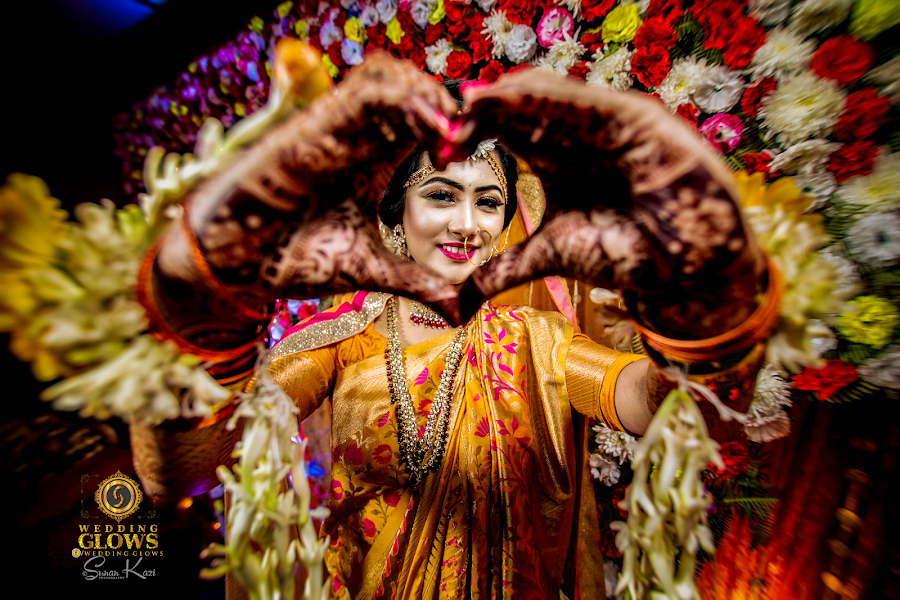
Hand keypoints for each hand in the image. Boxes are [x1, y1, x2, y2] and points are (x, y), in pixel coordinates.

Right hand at [156, 52, 464, 343]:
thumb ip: (417, 281)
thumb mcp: (370, 269)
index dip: (454, 127)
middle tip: (469, 139)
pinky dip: (403, 99)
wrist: (236, 266)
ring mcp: (337, 130)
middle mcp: (358, 138)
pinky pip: (366, 93)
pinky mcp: (316, 128)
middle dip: (448, 104)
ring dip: (428, 95)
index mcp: (373, 162)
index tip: (474, 155)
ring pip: (389, 78)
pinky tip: (428, 128)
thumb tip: (460, 311)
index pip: (421, 120)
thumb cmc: (294, 260)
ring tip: (450, 134)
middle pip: (411, 87)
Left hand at [449, 70, 764, 338]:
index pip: (501, 125)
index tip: (437, 151)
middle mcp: (574, 132)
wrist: (685, 269)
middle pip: (516, 102)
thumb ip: (502, 272)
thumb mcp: (551, 256)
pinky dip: (550, 98)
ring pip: (548, 93)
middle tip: (442, 123)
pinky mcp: (635, 120)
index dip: (467, 130)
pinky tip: (516, 101)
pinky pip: (587, 100)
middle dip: (478, 108)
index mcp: (551, 155)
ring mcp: (604, 122)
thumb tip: (456, 306)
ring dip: (506, 95)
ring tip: (470, 106)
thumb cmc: (625, 255)